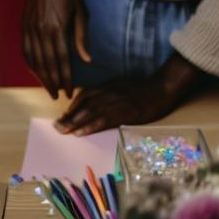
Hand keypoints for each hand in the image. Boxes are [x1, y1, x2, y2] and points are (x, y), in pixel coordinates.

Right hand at [22, 0, 89, 98]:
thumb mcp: (81, 10)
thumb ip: (81, 36)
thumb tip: (87, 60)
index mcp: (57, 27)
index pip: (62, 60)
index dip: (66, 78)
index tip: (70, 91)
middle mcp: (41, 30)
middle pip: (47, 64)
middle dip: (53, 82)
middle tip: (59, 96)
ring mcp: (30, 27)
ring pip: (34, 60)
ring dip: (41, 77)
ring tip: (49, 88)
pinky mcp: (24, 25)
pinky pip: (25, 50)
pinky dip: (30, 64)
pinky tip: (37, 72)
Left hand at [56, 56, 203, 136]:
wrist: (162, 88)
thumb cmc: (143, 89)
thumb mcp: (121, 86)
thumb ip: (108, 92)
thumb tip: (94, 101)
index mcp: (107, 86)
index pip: (83, 96)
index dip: (71, 107)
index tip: (62, 116)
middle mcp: (108, 93)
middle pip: (83, 105)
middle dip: (68, 117)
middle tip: (57, 127)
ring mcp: (116, 102)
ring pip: (90, 113)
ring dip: (74, 123)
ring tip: (63, 131)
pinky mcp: (124, 113)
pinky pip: (103, 120)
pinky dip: (90, 126)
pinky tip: (81, 133)